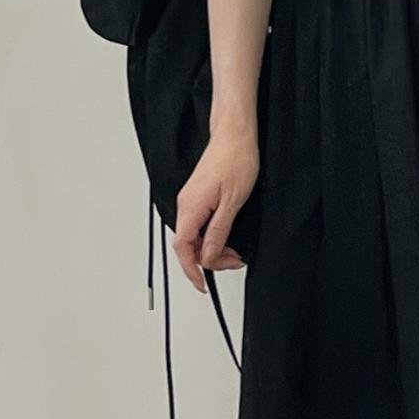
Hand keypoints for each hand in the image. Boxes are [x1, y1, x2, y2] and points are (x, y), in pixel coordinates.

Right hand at [173, 125, 258, 288]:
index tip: (203, 284)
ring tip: (236, 252)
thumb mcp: (233, 201)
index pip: (183, 248)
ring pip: (195, 236)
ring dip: (213, 248)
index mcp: (191, 208)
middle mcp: (186, 205)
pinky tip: (227, 237)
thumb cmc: (235, 159)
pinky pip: (199, 225)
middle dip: (210, 260)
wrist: (235, 134)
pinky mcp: (198, 196)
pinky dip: (212, 236)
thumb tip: (209, 255)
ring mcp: (191, 200)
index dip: (191, 270)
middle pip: (189, 245)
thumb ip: (219, 231)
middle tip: (234, 261)